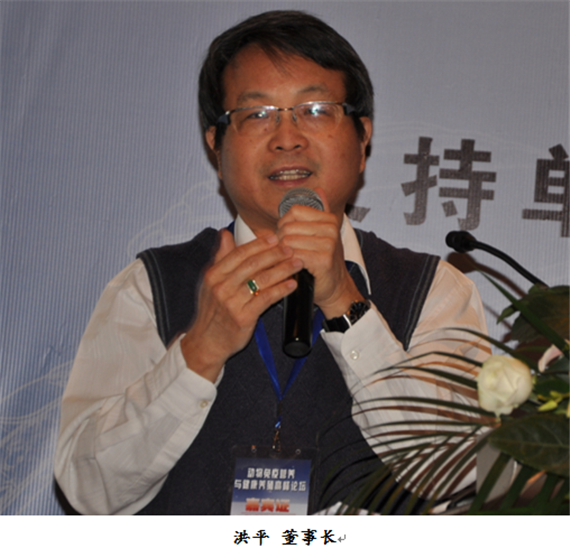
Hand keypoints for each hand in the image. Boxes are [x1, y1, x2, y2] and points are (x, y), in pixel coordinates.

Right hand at [180, 229, 302, 381]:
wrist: (207, 342)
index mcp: (213, 275)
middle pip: (252, 264)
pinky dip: (281, 290)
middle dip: (274, 254)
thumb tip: (225, 234)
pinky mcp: (243, 318)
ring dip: (282, 270)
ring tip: (296, 264)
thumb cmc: (212, 311)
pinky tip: (291, 284)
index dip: (259, 245)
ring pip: (261, 280)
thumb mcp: (210, 283)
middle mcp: (221, 287)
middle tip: (290, 249)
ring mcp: (232, 303)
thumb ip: (220, 258)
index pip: (239, 253)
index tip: (275, 239)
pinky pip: (266, 299)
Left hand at [276, 188, 363, 318]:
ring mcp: (329, 244)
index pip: (294, 211)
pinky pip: (294, 256)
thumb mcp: (324, 233)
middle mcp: (331, 229)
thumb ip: (320, 210)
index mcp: (329, 219)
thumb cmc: (325, 261)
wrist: (336, 287)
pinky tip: (293, 267)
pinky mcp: (324, 260)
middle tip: (285, 251)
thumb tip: (318, 189)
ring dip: (283, 253)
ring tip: (288, 259)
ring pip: (289, 241)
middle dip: (280, 240)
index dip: (283, 223)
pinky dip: (289, 263)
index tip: (285, 235)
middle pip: (289, 226)